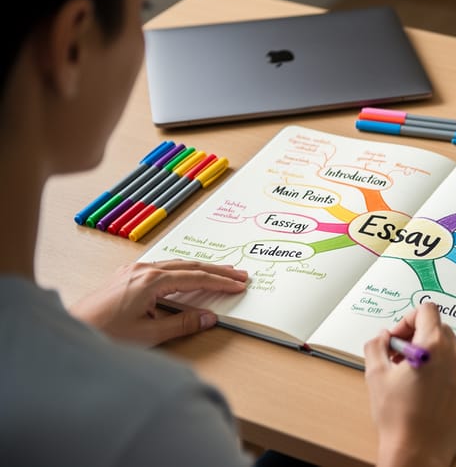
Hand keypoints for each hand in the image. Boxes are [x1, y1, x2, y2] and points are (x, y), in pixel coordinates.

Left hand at [69, 259, 247, 346]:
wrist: (71, 331)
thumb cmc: (104, 334)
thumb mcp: (148, 335)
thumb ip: (182, 324)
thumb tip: (209, 317)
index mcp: (151, 281)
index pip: (196, 278)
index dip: (220, 282)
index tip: (239, 285)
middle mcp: (143, 269)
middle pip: (189, 265)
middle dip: (217, 270)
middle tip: (239, 274)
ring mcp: (133, 270)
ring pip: (176, 264)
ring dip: (201, 268)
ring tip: (221, 272)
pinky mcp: (126, 276)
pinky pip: (162, 266)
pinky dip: (182, 269)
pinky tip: (187, 274)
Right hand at [364, 303, 455, 466]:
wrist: (418, 451)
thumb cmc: (399, 417)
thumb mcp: (376, 375)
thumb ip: (376, 345)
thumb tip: (382, 336)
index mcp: (433, 344)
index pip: (426, 310)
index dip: (408, 320)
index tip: (398, 338)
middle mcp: (455, 354)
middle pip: (438, 328)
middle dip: (418, 337)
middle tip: (400, 358)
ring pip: (450, 349)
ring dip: (432, 354)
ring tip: (414, 377)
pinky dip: (446, 371)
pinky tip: (430, 390)